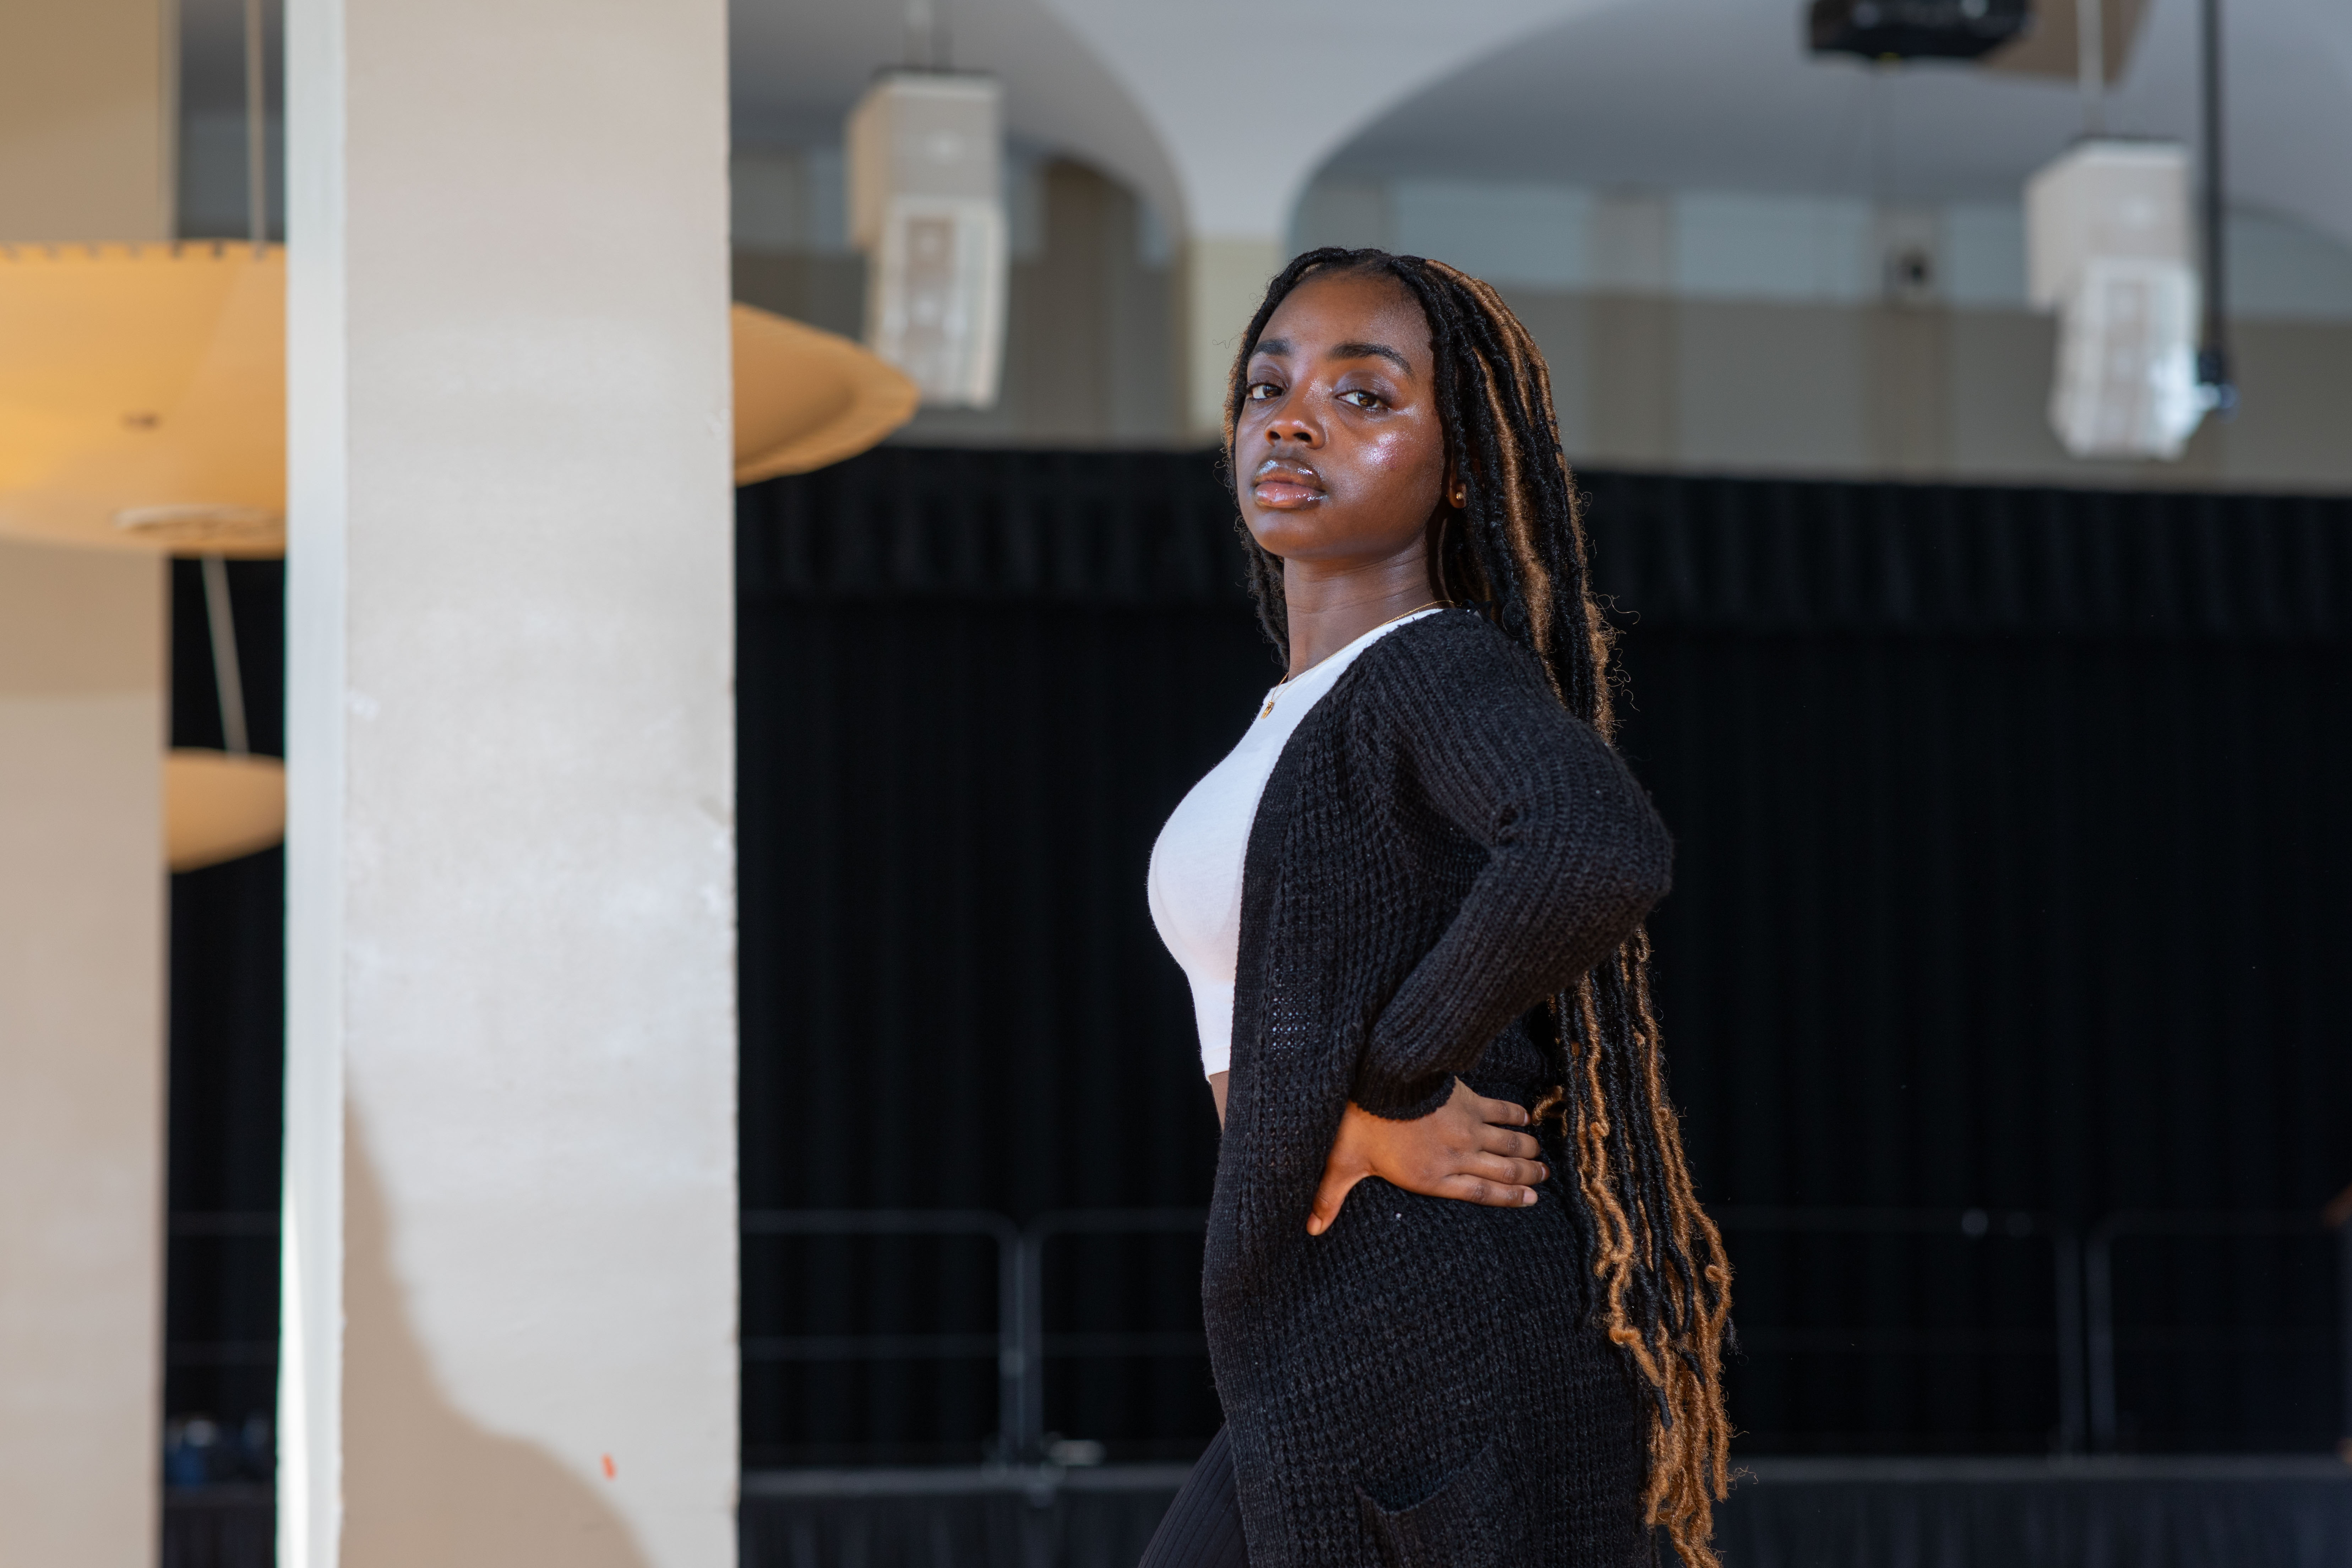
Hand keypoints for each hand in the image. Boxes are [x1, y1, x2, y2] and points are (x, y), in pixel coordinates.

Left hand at [1307, 1079, 1549, 1235]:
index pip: (1478, 1193)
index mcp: (1431, 1177)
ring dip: (1526, 1152)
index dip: (1507, 1199)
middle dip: (1525, 1178)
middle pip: (1501, 1171)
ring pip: (1506, 1144)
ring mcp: (1466, 1127)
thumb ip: (1330, 1198)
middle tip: (1543, 1179)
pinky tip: (1525, 1120)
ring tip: (1541, 1158)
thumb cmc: (1360, 1124)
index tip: (1529, 1201)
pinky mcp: (1467, 1100)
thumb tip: (1310, 1228)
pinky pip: (1499, 1110)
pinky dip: (1514, 1115)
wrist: (1380, 1081)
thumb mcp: (1342, 1164)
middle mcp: (1456, 1156)